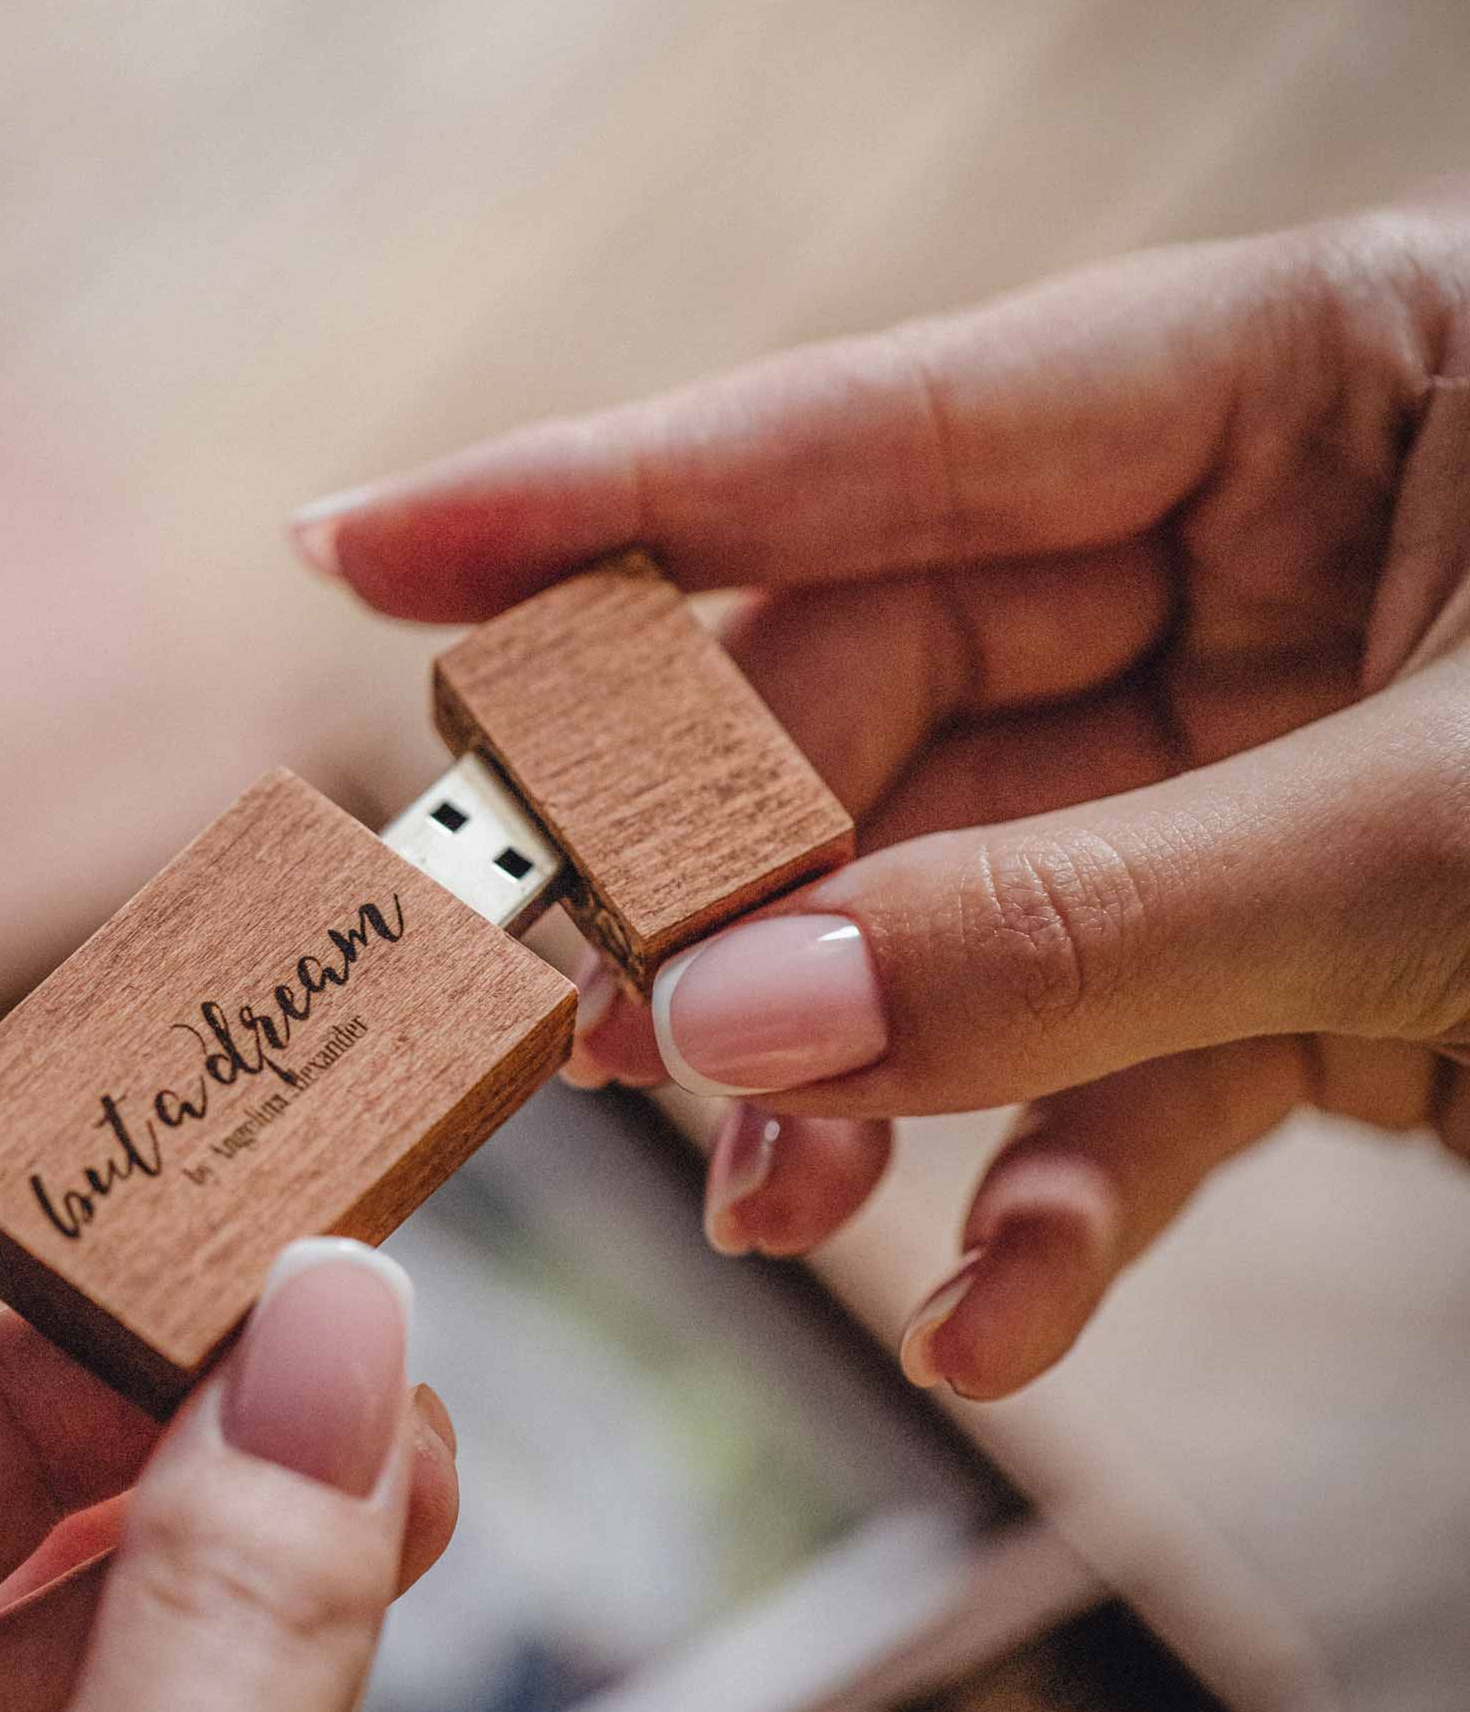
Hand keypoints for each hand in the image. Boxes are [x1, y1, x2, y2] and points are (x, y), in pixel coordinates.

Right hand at [291, 194, 1469, 1399]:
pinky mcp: (1296, 968)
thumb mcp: (1448, 831)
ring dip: (852, 1075)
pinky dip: (1048, 1204)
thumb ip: (1070, 926)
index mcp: (1291, 387)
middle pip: (871, 708)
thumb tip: (727, 1019)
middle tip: (576, 1015)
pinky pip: (1112, 1073)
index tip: (351, 556)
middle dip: (719, 876)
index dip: (586, 500)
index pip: (856, 437)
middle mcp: (1239, 566)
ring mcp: (1248, 773)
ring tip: (759, 1206)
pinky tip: (998, 1324)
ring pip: (958, 911)